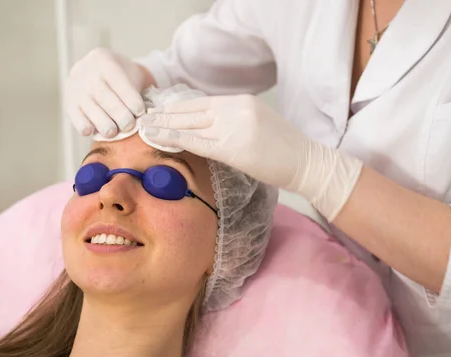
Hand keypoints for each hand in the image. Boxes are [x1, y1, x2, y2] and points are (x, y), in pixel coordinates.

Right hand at [64, 48, 152, 137]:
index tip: (140, 112)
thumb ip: (136, 88)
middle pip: (104, 96)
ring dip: (104, 124)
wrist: (93, 72)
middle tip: (129, 126)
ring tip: (114, 132)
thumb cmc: (119, 78)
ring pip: (90, 108)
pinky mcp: (68, 103)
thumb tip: (146, 114)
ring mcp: (75, 88)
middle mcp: (87, 72)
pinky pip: (76, 118)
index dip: (130, 99)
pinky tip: (94, 131)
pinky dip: (85, 127)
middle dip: (119, 114)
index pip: (118, 82)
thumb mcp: (129, 73)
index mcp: (104, 60)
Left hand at [141, 94, 362, 220]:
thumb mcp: (257, 123)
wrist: (306, 161)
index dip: (177, 107)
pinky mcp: (233, 147)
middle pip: (191, 110)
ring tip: (145, 129)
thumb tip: (205, 126)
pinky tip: (162, 139)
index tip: (160, 111)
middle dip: (165, 114)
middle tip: (144, 118)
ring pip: (191, 124)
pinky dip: (177, 139)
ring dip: (165, 126)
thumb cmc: (283, 149)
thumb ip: (232, 120)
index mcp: (241, 101)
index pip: (201, 102)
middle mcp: (235, 108)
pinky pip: (198, 142)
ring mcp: (234, 126)